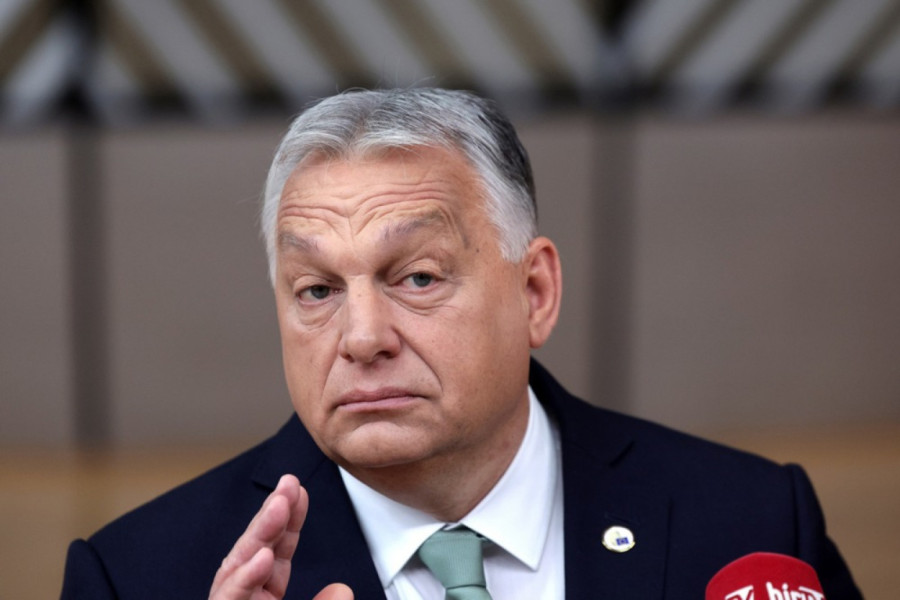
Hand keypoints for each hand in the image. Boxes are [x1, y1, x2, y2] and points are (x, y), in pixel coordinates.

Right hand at [209, 474, 352, 599]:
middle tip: (289, 483)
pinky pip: (231, 597)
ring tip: (278, 505)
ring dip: (260, 533)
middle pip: (257, 548)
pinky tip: (262, 556)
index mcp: (263, 596)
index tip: (301, 493)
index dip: (291, 520)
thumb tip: (342, 590)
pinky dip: (246, 576)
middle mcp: (245, 596)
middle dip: (273, 514)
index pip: (278, 551)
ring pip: (240, 565)